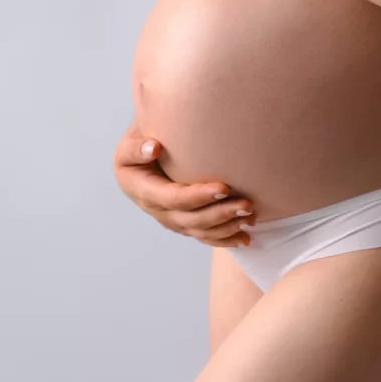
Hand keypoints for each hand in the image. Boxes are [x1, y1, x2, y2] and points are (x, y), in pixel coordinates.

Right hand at [111, 121, 254, 248]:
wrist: (141, 155)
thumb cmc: (139, 142)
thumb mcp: (130, 144)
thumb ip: (136, 148)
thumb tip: (153, 148)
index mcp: (142, 190)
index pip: (173, 198)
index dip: (198, 196)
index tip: (224, 188)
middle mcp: (156, 209)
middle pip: (191, 220)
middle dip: (220, 214)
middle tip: (246, 204)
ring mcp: (171, 219)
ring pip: (200, 231)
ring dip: (226, 228)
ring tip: (250, 218)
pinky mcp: (183, 223)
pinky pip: (204, 236)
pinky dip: (224, 238)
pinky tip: (245, 238)